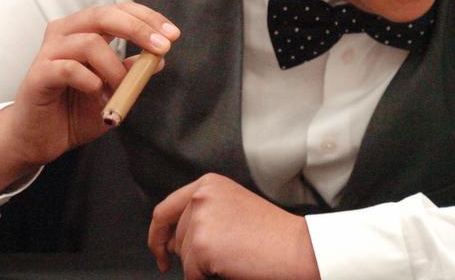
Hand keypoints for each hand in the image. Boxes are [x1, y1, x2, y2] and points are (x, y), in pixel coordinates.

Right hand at [0, 2, 178, 194]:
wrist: (39, 139)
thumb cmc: (75, 111)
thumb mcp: (114, 92)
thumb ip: (132, 73)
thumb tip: (158, 59)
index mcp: (85, 30)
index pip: (119, 10)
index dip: (148, 18)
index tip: (173, 35)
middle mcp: (65, 33)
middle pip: (105, 15)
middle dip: (139, 29)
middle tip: (162, 47)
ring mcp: (49, 52)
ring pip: (90, 43)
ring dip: (114, 68)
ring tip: (118, 90)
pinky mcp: (39, 74)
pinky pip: (69, 69)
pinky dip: (90, 82)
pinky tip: (97, 95)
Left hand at [148, 173, 320, 279]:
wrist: (296, 248)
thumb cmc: (272, 234)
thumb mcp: (232, 209)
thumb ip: (201, 216)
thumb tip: (168, 242)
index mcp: (207, 184)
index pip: (165, 210)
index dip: (158, 236)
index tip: (160, 252)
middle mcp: (200, 196)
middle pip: (175, 238)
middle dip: (190, 256)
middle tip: (223, 258)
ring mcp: (199, 219)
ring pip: (183, 259)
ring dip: (203, 267)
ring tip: (235, 257)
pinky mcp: (201, 244)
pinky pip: (191, 275)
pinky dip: (208, 279)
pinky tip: (232, 267)